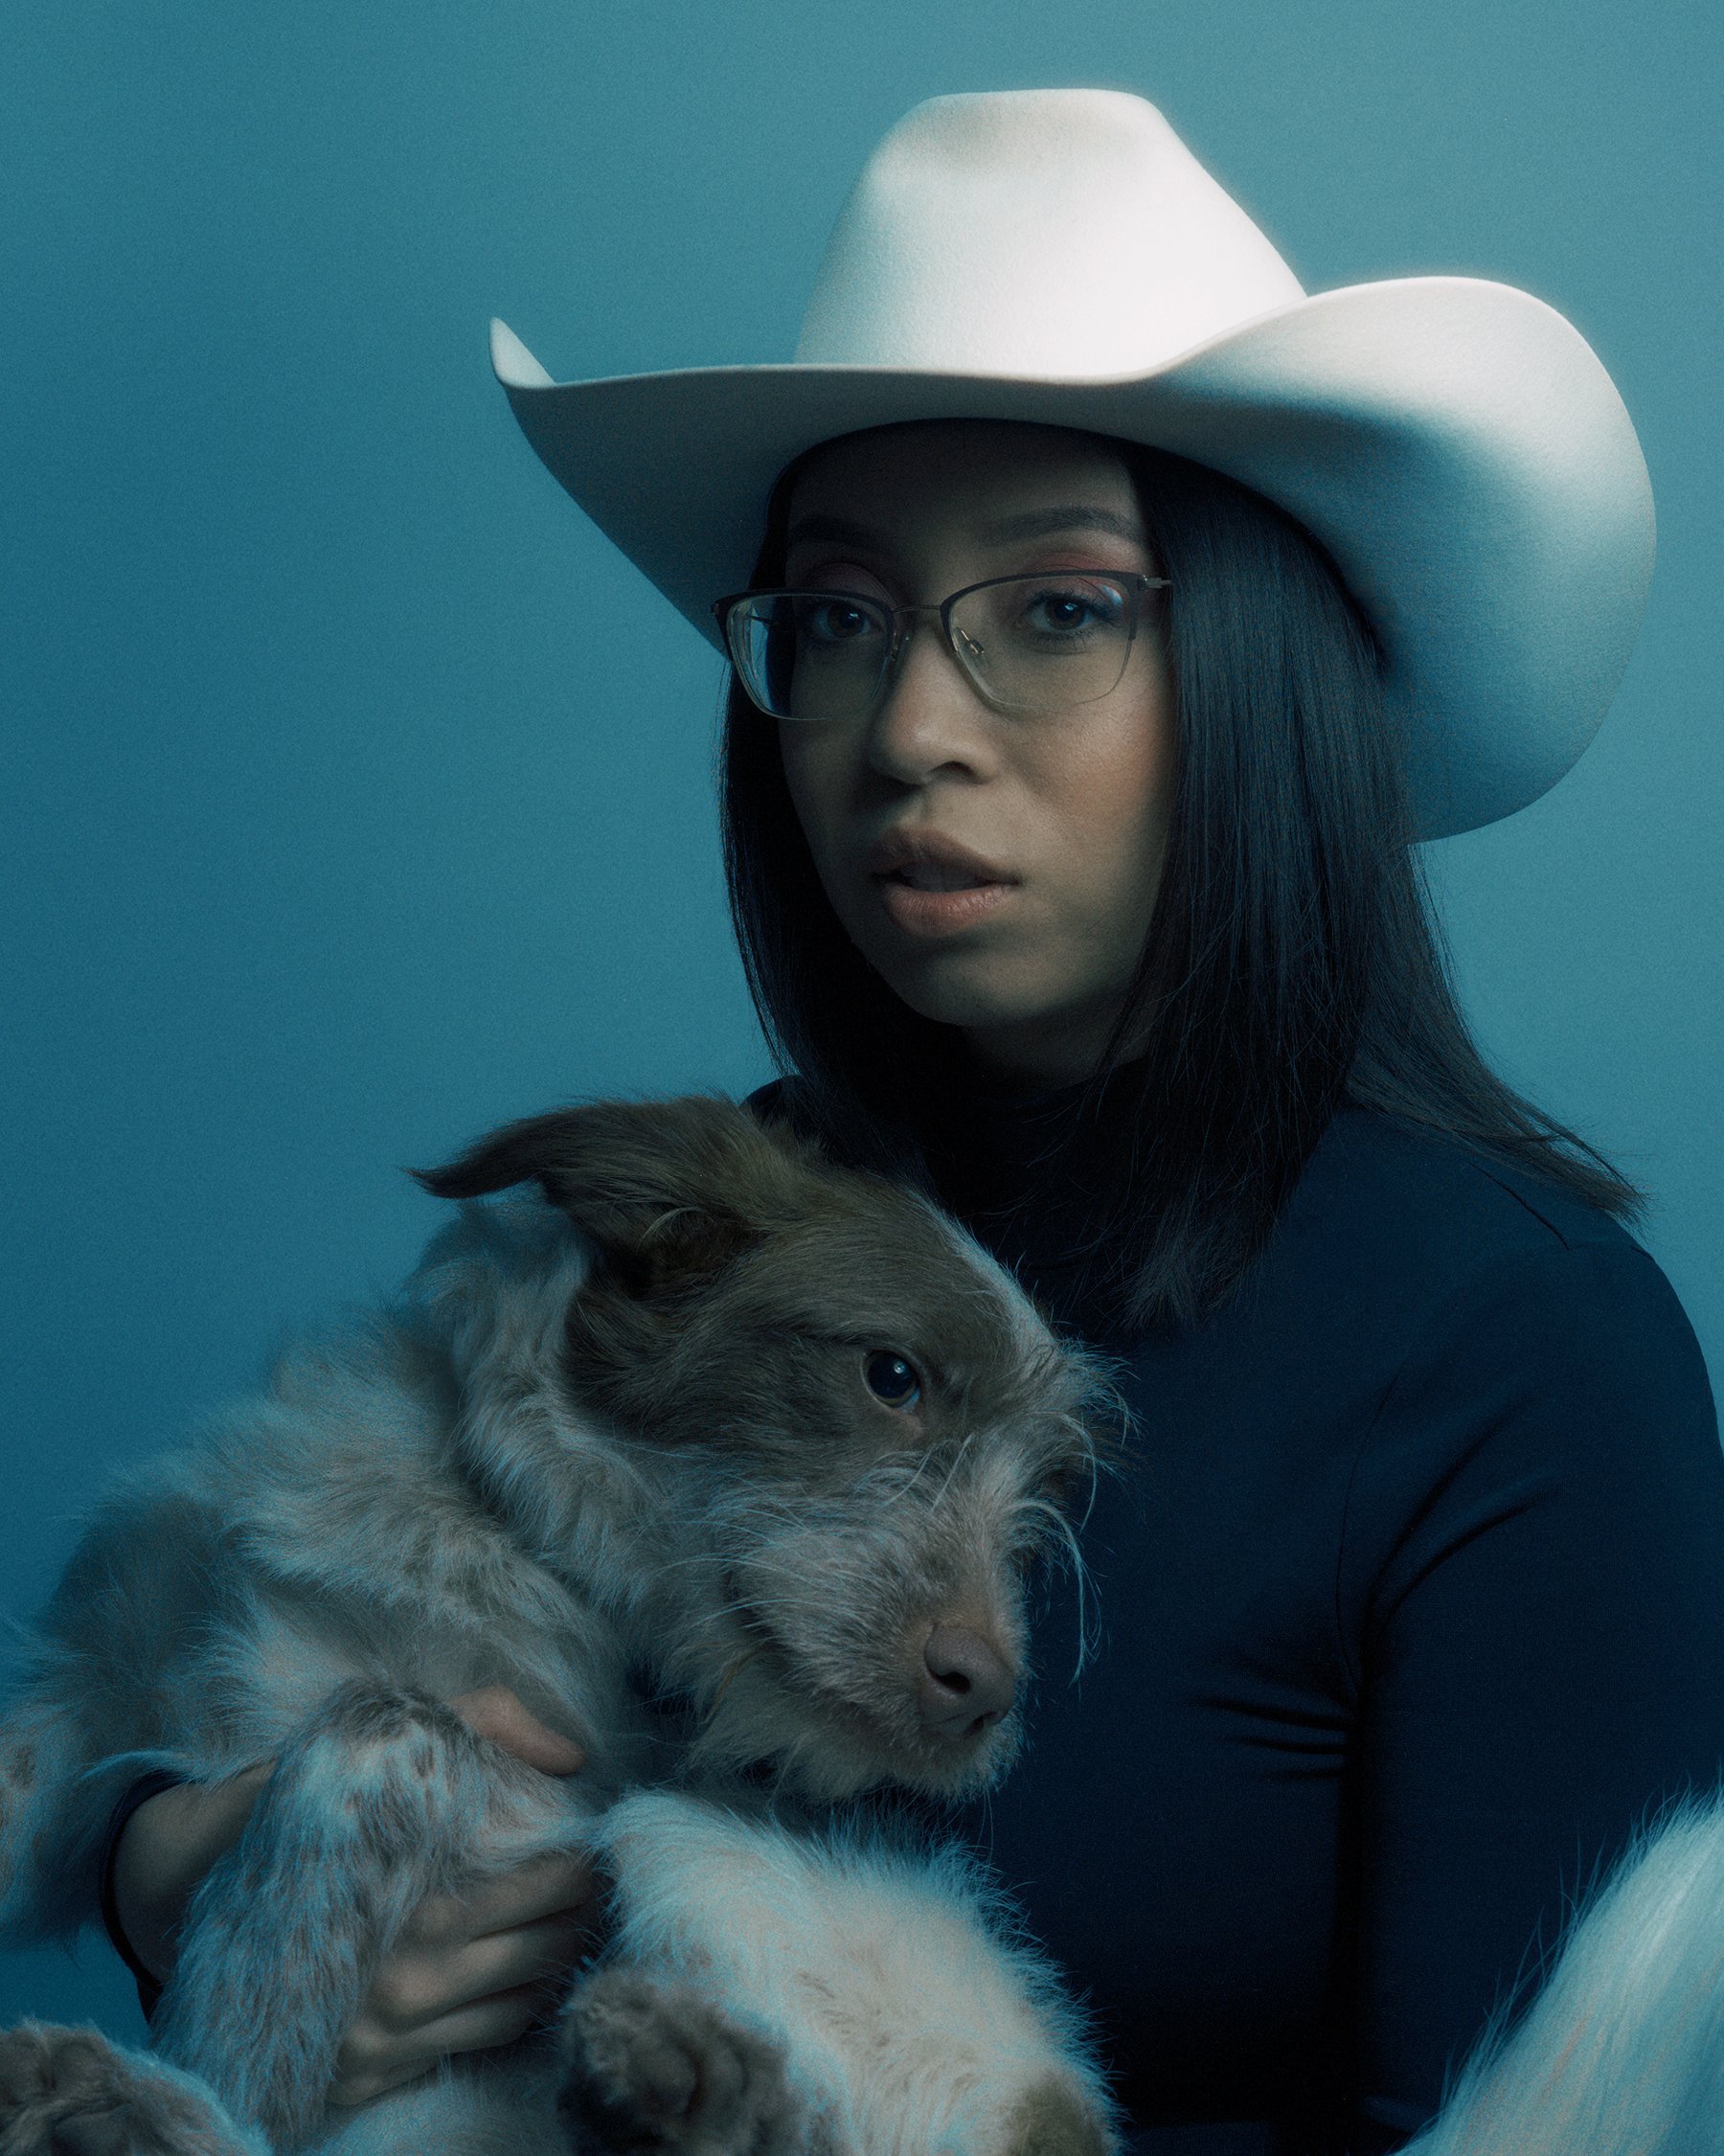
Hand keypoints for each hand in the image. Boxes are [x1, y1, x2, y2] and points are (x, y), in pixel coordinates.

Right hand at [328, 1688, 596, 2104]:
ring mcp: (384, 2038)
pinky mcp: (365, 2071)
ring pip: (519, 2008)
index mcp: (420, 1904)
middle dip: (583, 1915)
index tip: (597, 1841)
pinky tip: (522, 1970)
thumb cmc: (315, 1803)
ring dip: (558, 1965)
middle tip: (598, 1882)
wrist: (196, 1877)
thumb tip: (573, 1758)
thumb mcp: (391, 1740)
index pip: (546, 1890)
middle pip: (543, 1953)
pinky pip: (476, 2044)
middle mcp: (405, 1983)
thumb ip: (489, 1724)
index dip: (585, 1865)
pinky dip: (513, 2008)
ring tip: (571, 1923)